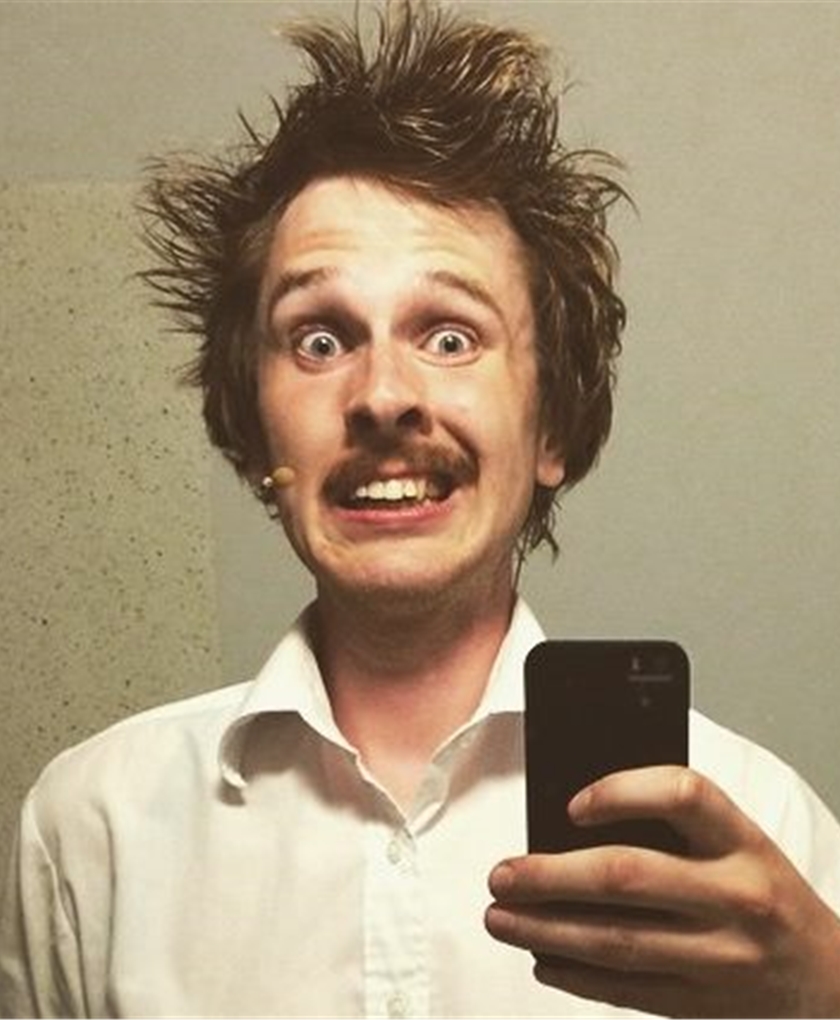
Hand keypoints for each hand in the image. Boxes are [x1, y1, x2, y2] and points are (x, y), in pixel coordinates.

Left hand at [485, 766, 839, 1016]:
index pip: (682, 794)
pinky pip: (627, 990)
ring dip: (546, 929)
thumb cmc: (764, 889)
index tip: (570, 804)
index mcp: (743, 840)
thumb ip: (672, 825)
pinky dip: (575, 975)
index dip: (620, 792)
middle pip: (628, 876)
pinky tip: (541, 958)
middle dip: (550, 875)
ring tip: (501, 917)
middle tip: (502, 874)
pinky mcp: (704, 1002)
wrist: (827, 973)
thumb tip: (573, 821)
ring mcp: (722, 956)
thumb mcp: (736, 841)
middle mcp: (736, 896)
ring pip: (618, 941)